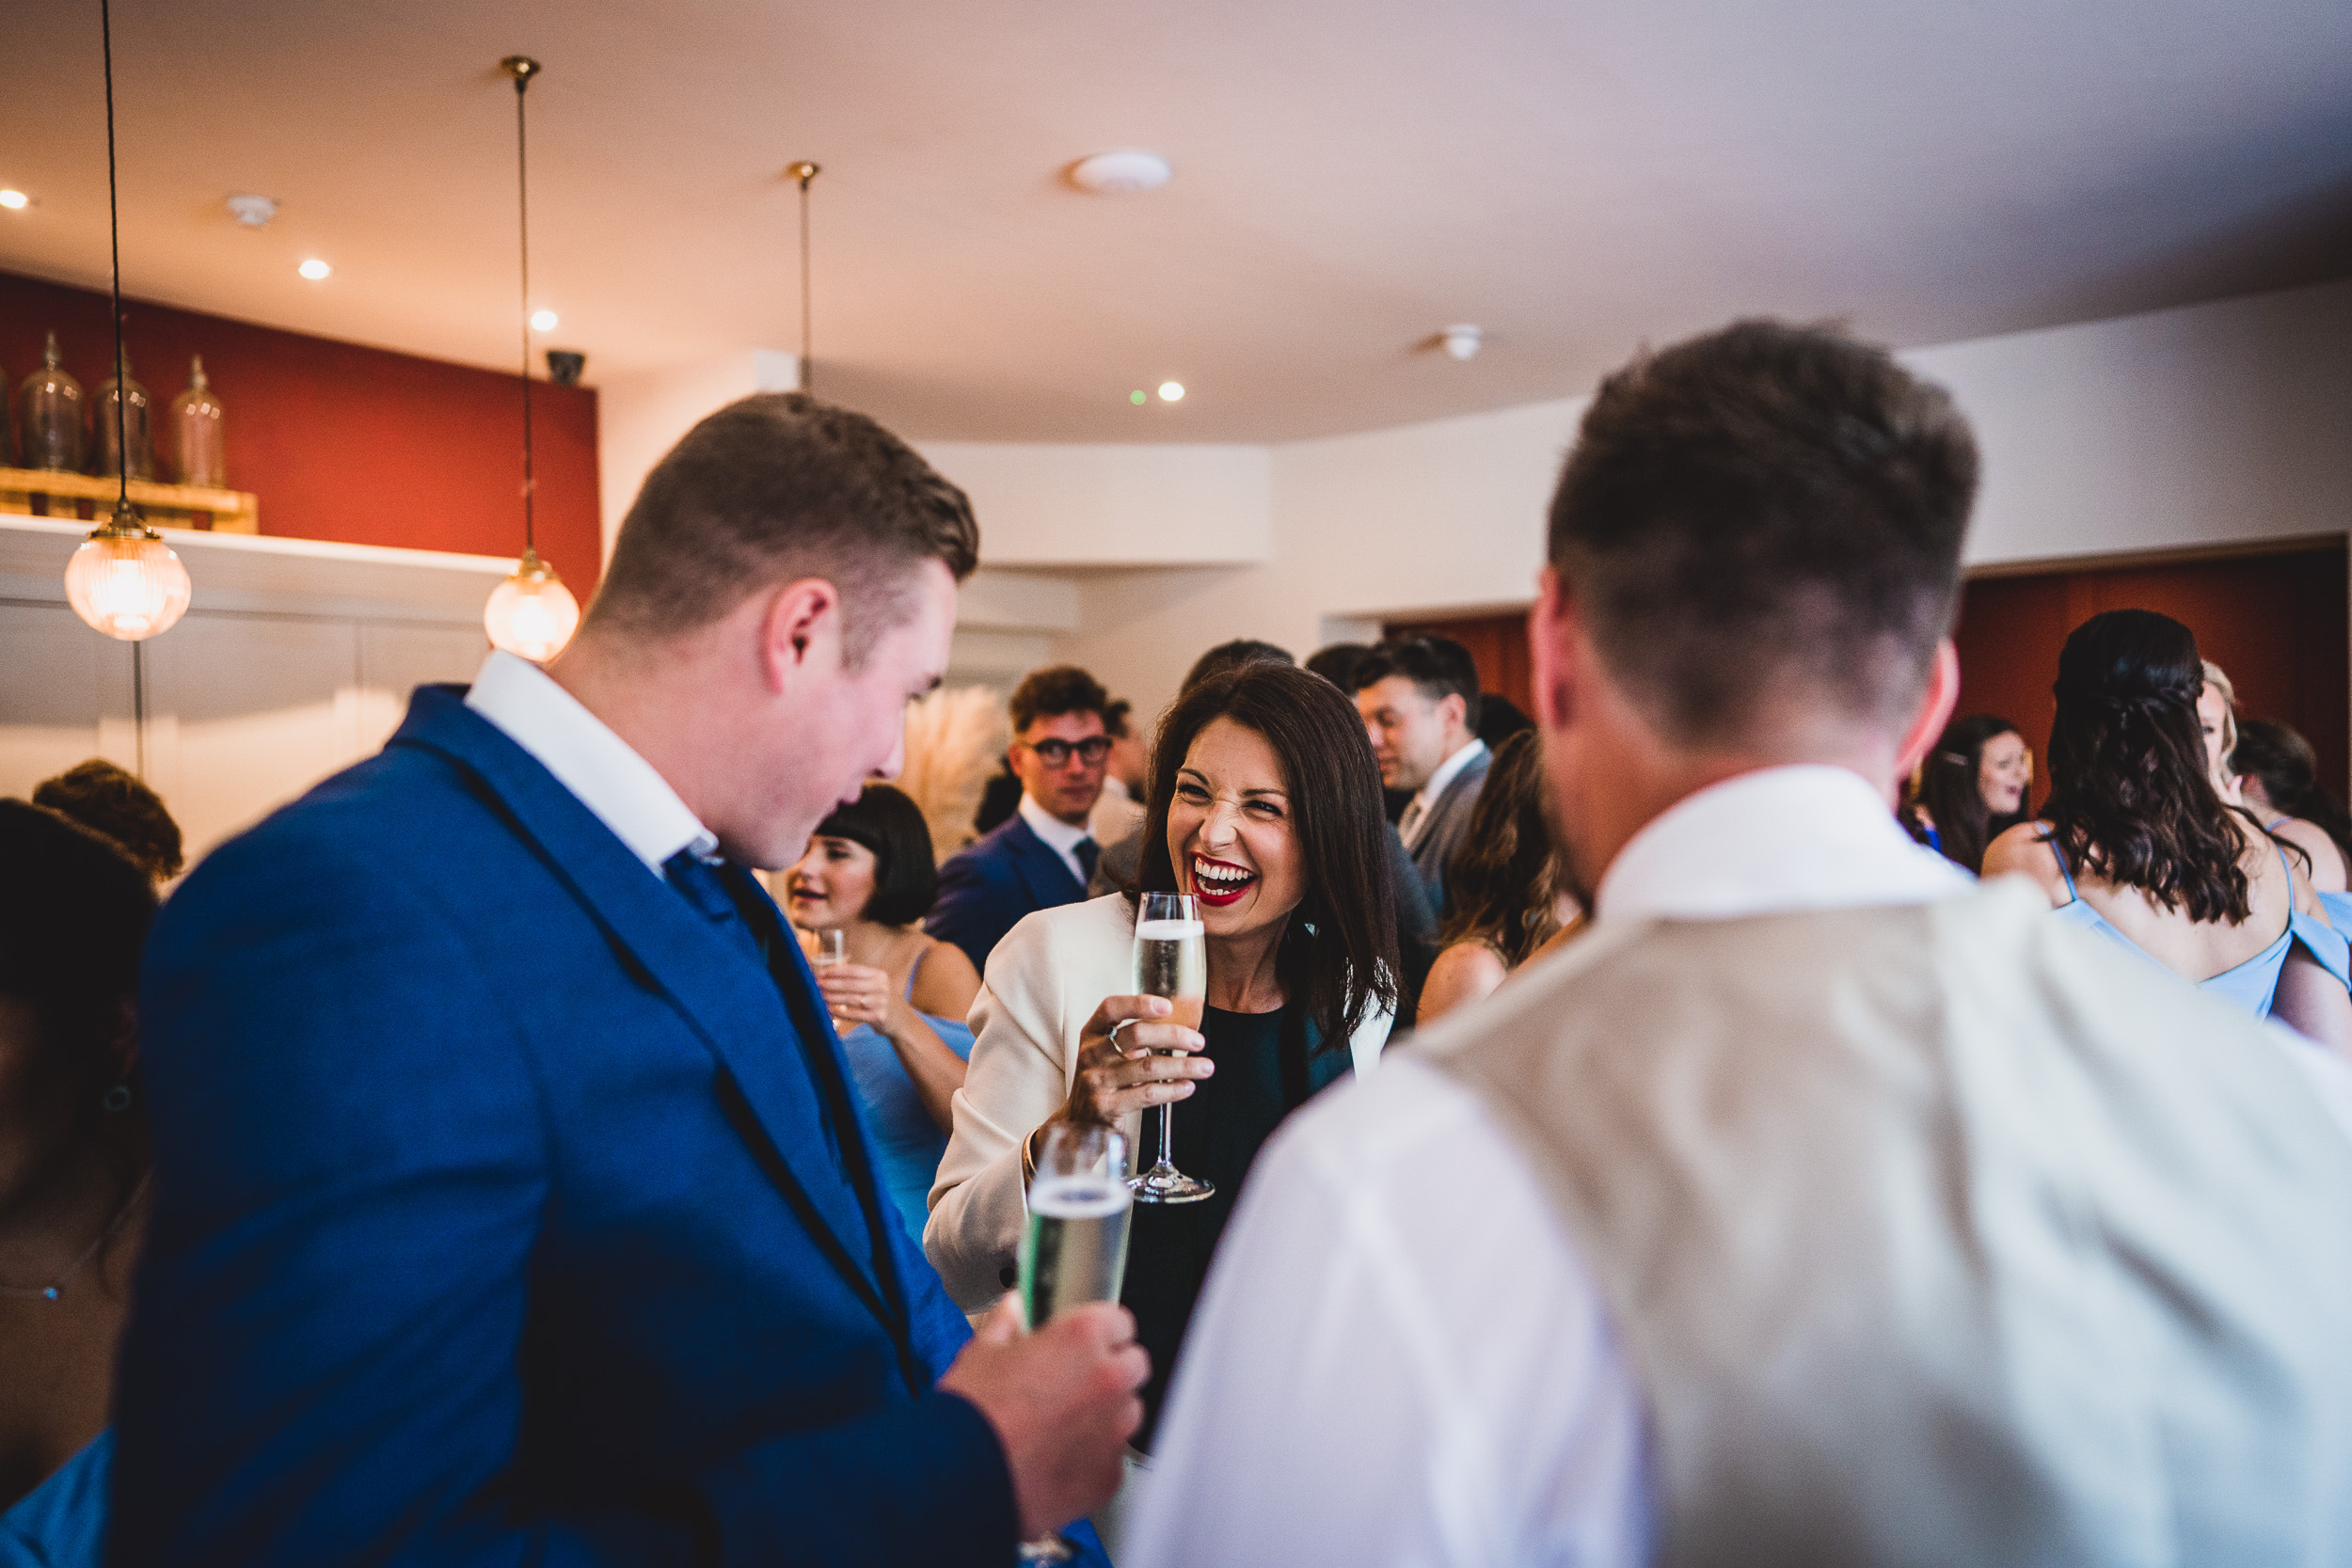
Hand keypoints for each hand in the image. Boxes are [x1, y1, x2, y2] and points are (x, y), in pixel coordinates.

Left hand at [816, 962, 900, 1031]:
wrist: (902, 1020)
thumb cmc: (882, 1000)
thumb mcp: (876, 985)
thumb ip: (858, 979)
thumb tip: (831, 974)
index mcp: (879, 975)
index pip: (854, 970)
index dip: (836, 971)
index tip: (822, 973)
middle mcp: (881, 987)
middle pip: (851, 984)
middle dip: (832, 984)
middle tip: (817, 985)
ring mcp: (881, 1002)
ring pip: (852, 999)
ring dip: (834, 998)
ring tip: (821, 997)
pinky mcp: (878, 1017)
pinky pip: (855, 1015)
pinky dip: (841, 1013)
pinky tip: (830, 1011)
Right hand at [939, 1296, 1146, 1537]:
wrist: (960, 1479)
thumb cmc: (970, 1416)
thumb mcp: (981, 1354)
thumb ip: (1007, 1325)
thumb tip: (1013, 1309)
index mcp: (1082, 1337)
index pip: (1120, 1321)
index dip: (1099, 1332)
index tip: (1084, 1343)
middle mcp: (1108, 1380)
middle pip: (1133, 1365)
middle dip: (1109, 1371)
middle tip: (1071, 1384)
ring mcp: (1114, 1431)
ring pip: (1128, 1414)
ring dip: (1106, 1415)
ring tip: (1061, 1427)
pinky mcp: (1109, 1476)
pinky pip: (1113, 1459)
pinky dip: (1094, 1459)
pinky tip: (1058, 1460)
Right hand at [1055, 994, 1208, 1131]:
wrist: (1078, 1123)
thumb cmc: (1103, 1082)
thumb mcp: (1109, 1054)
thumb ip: (1135, 1038)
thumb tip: (1183, 1020)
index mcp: (1092, 1034)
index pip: (1111, 1008)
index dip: (1139, 1003)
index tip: (1167, 1006)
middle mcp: (1091, 1054)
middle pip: (1136, 1034)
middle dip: (1174, 1035)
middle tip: (1198, 1042)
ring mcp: (1096, 1081)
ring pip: (1148, 1066)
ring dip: (1183, 1065)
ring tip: (1205, 1067)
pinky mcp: (1106, 1106)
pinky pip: (1147, 1094)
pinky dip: (1172, 1089)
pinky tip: (1187, 1086)